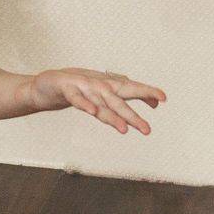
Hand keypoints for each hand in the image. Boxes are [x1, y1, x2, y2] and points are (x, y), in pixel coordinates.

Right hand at [23, 68, 165, 133]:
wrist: (50, 84)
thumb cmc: (81, 88)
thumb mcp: (107, 94)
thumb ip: (131, 98)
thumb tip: (156, 103)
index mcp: (109, 86)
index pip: (131, 89)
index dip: (147, 92)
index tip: (163, 98)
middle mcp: (99, 86)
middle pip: (119, 101)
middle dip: (132, 116)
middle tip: (146, 130)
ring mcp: (83, 87)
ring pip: (100, 102)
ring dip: (112, 115)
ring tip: (123, 128)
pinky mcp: (67, 89)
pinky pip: (77, 99)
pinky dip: (85, 104)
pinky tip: (92, 111)